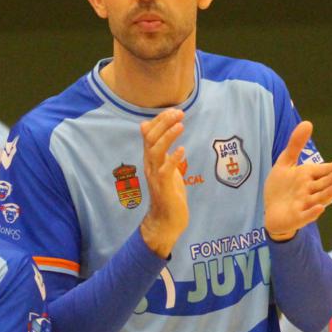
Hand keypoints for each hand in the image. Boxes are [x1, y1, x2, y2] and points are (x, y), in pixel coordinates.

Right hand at [138, 109, 188, 256]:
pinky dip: (174, 159)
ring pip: (156, 151)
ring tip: (180, 125)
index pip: (149, 133)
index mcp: (151, 159)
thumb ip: (162, 151)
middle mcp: (150, 165)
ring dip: (168, 137)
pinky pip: (166, 170)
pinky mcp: (163, 187)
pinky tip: (183, 150)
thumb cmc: (168, 194)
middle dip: (164, 123)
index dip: (160, 120)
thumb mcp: (166, 168)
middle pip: (150, 138)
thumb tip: (154, 134)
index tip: (174, 110)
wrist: (166, 221)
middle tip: (179, 113)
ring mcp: (155, 176)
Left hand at [264, 121, 331, 240]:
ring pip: (319, 198)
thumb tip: (307, 122)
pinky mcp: (297, 217)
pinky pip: (306, 215)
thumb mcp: (285, 163)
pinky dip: (312, 212)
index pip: (323, 170)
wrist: (272, 211)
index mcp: (308, 176)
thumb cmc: (282, 187)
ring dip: (329, 193)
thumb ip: (296, 145)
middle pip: (323, 183)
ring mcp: (305, 204)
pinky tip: (319, 208)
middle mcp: (309, 190)